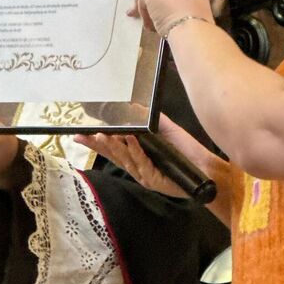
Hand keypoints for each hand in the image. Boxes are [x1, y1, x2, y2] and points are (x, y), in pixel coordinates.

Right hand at [75, 115, 214, 198]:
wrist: (205, 168)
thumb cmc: (184, 150)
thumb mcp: (164, 130)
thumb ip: (147, 120)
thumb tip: (132, 104)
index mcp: (135, 157)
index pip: (111, 149)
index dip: (94, 143)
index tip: (78, 135)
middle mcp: (136, 168)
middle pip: (112, 155)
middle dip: (97, 145)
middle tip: (83, 135)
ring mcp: (144, 175)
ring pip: (124, 159)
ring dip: (113, 146)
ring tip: (102, 134)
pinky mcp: (154, 180)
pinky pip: (141, 163)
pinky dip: (135, 150)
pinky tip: (129, 139)